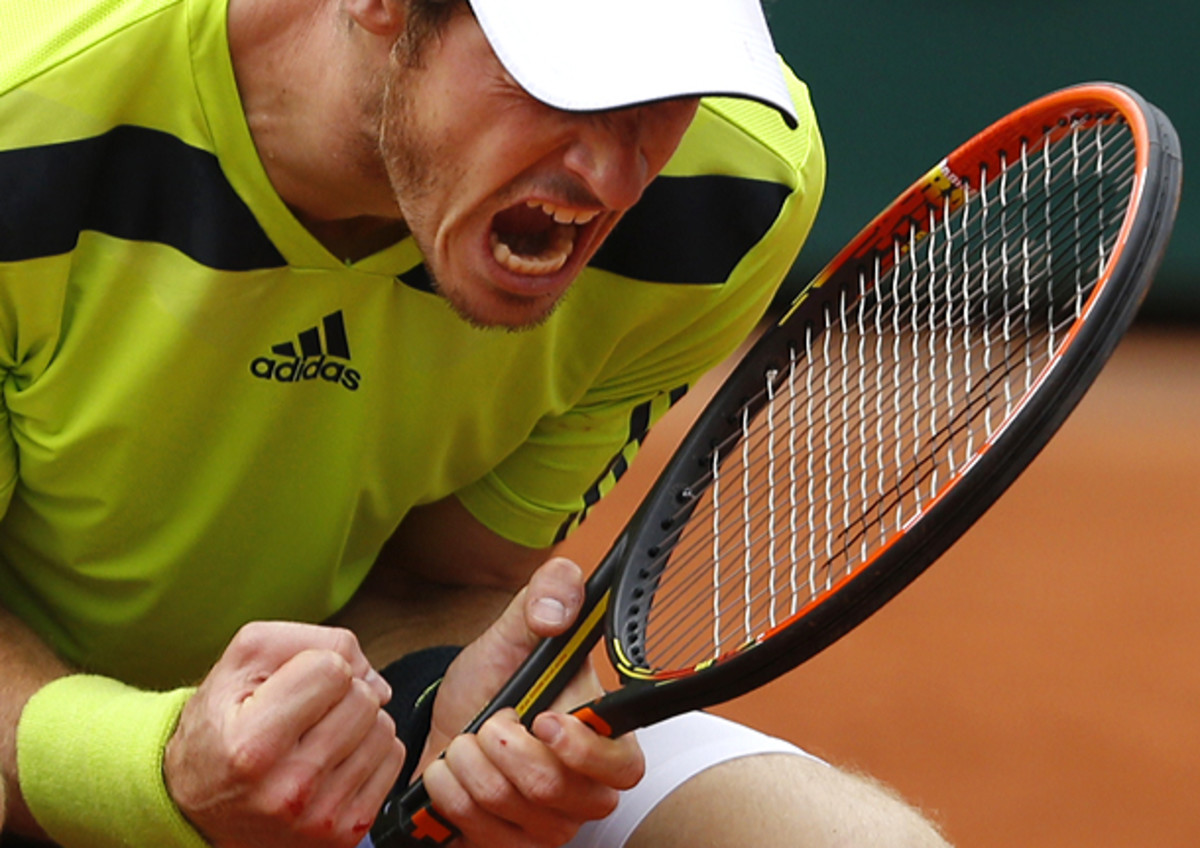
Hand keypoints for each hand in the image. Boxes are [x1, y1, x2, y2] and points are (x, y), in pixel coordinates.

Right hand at [164, 622, 404, 847]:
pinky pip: (393, 760)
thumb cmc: (222, 725)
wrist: (199, 805)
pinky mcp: (345, 833)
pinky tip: (334, 759)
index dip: (317, 664)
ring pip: (384, 728)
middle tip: (306, 711)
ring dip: (358, 721)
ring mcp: (320, 817)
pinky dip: (369, 750)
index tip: (292, 684)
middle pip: (364, 698)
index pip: (333, 669)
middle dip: (341, 692)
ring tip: (317, 735)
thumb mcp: (240, 665)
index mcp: (252, 746)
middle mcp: (289, 789)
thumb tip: (371, 674)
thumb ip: (305, 641)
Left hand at [418, 558, 644, 847]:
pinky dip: (451, 791)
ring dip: (470, 763)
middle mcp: (587, 789)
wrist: (449, 719)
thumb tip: (557, 612)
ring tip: (467, 739)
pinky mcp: (512, 845)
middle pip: (556, 792)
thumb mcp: (516, 626)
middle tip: (490, 719)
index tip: (541, 718)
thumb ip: (548, 594)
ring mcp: (550, 823)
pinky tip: (451, 768)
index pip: (623, 765)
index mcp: (606, 736)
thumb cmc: (495, 678)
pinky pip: (479, 831)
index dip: (583, 749)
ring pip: (510, 807)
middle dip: (503, 747)